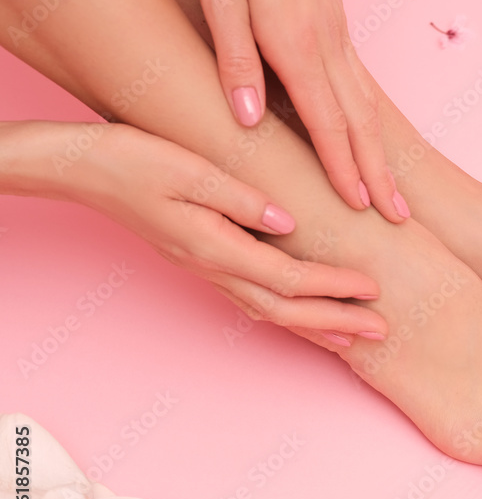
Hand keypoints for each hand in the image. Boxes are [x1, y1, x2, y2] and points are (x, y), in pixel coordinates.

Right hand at [6, 121, 385, 344]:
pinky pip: (255, 299)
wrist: (83, 171)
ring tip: (355, 337)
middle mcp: (215, 268)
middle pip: (286, 308)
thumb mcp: (189, 170)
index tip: (374, 289)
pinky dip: (287, 313)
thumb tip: (290, 223)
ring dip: (314, 326)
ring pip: (270, 311)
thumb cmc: (133, 161)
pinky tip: (305, 316)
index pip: (290, 277)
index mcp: (215, 247)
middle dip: (336, 321)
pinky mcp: (205, 262)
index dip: (335, 286)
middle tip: (382, 330)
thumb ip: (242, 199)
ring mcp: (208, 270)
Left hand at [203, 0, 409, 221]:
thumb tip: (248, 120)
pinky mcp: (336, 26)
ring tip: (393, 189)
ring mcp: (338, 35)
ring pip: (369, 103)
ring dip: (382, 151)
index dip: (344, 168)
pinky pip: (362, 84)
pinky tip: (372, 139)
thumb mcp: (220, 0)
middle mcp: (327, 45)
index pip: (328, 122)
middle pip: (362, 121)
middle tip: (398, 216)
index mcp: (296, 45)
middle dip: (380, 172)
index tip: (360, 206)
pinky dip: (372, 122)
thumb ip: (235, 59)